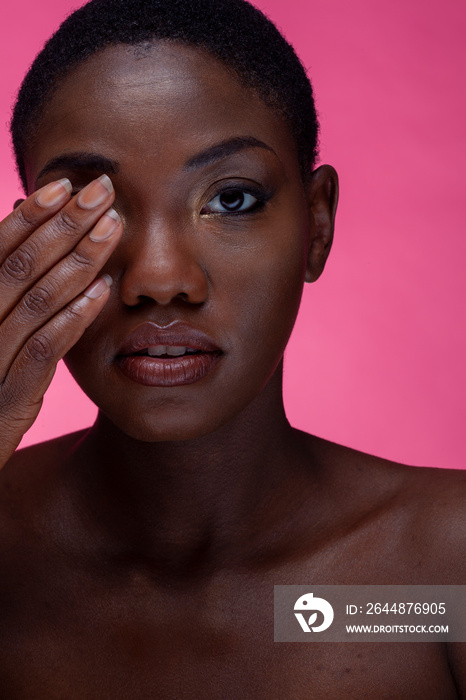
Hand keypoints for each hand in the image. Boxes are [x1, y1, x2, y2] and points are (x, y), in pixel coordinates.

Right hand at [0, 174, 122, 467]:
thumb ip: (1, 298)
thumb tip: (22, 239)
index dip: (31, 216)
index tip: (66, 185)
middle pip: (19, 265)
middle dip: (63, 224)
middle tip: (103, 190)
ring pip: (33, 301)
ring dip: (76, 261)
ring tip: (112, 228)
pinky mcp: (5, 403)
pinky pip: (41, 352)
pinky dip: (72, 318)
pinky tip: (103, 292)